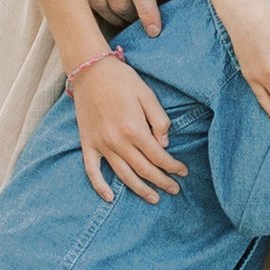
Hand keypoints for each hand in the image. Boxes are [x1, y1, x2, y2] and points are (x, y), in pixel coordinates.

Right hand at [69, 55, 186, 204]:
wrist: (90, 71)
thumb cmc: (122, 80)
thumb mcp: (148, 95)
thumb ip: (159, 120)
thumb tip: (164, 144)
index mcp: (134, 129)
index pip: (158, 156)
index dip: (172, 167)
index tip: (183, 172)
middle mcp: (117, 141)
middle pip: (143, 169)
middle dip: (161, 181)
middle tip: (174, 190)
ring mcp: (101, 144)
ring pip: (123, 174)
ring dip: (139, 189)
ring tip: (153, 198)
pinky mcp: (87, 144)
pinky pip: (92, 171)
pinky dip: (100, 186)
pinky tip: (109, 198)